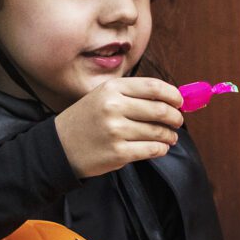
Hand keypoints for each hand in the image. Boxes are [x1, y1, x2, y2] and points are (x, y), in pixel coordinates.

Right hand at [55, 77, 183, 177]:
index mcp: (112, 89)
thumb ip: (132, 95)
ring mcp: (115, 130)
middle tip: (178, 121)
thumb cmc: (86, 120)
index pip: (154, 87)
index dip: (173, 95)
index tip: (180, 102)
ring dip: (170, 135)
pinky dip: (161, 149)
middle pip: (160, 110)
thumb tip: (170, 99)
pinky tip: (160, 148)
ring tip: (170, 137)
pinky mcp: (118, 152)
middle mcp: (114, 107)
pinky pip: (151, 150)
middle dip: (175, 117)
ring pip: (158, 132)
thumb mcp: (103, 97)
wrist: (59, 146)